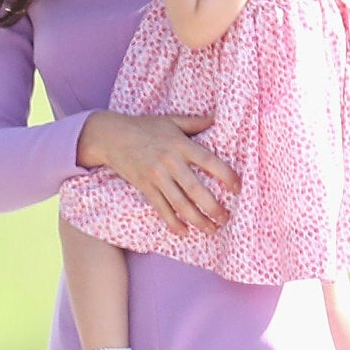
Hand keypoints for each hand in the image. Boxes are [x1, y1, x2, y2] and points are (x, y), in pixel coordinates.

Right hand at [77, 110, 239, 235]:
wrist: (111, 136)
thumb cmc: (144, 126)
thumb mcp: (171, 120)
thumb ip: (196, 122)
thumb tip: (219, 118)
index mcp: (180, 144)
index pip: (208, 161)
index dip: (225, 175)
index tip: (238, 188)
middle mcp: (169, 161)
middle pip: (195, 189)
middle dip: (213, 207)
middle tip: (226, 218)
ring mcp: (156, 176)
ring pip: (180, 204)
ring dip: (197, 220)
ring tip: (211, 229)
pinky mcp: (145, 187)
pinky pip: (161, 209)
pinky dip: (173, 223)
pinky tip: (184, 232)